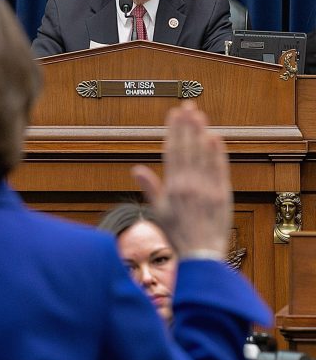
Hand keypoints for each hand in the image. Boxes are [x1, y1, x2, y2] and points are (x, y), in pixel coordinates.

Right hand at [131, 101, 231, 256]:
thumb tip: (137, 169)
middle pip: (188, 147)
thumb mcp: (157, 211)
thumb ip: (149, 188)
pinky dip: (218, 152)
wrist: (201, 253)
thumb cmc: (176, 234)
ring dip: (201, 132)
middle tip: (188, 106)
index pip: (172, 151)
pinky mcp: (223, 193)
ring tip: (199, 115)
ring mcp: (207, 188)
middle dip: (187, 125)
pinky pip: (220, 167)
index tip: (174, 114)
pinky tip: (216, 137)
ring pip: (204, 154)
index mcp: (172, 187)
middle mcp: (190, 184)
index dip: (173, 131)